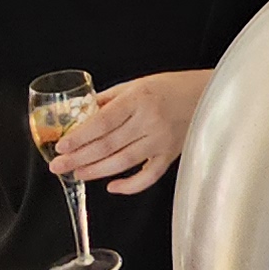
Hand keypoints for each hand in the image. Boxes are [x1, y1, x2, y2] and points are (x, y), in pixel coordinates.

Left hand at [52, 69, 211, 194]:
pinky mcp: (171, 155)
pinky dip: (130, 185)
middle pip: (108, 144)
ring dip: (96, 171)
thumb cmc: (172, 87)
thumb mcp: (138, 83)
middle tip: (59, 165)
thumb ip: (110, 99)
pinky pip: (148, 176)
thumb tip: (82, 113)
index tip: (62, 145)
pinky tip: (112, 186)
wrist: (209, 95)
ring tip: (77, 174)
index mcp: (138, 99)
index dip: (80, 136)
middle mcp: (149, 121)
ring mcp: (161, 141)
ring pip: (123, 162)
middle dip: (79, 157)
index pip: (102, 122)